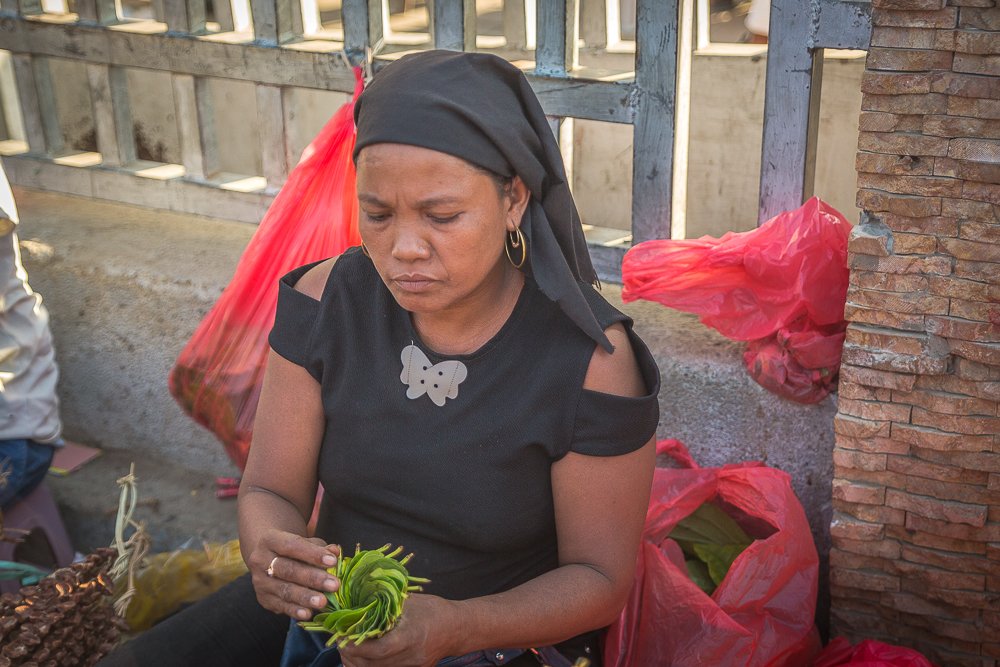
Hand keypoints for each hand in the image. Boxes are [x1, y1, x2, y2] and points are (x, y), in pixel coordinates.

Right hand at [247, 529, 340, 619]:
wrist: (268, 558)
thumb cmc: (294, 548)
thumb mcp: (306, 542)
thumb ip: (320, 547)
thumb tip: (335, 552)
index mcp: (270, 540)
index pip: (292, 546)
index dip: (313, 554)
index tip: (333, 561)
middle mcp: (261, 560)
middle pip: (288, 570)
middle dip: (312, 578)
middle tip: (334, 585)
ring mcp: (261, 581)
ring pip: (284, 590)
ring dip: (305, 597)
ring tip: (323, 602)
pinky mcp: (264, 599)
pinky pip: (280, 606)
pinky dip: (295, 610)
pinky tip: (308, 613)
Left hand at [338, 594, 459, 666]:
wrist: (457, 628)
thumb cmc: (433, 610)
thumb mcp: (409, 602)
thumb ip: (385, 604)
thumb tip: (358, 602)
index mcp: (411, 636)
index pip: (379, 649)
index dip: (357, 646)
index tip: (343, 638)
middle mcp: (412, 656)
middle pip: (374, 665)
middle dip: (352, 656)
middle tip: (340, 643)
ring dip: (359, 664)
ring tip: (348, 651)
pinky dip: (371, 666)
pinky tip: (362, 658)